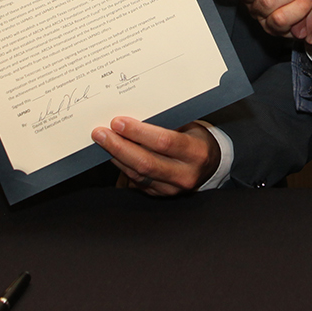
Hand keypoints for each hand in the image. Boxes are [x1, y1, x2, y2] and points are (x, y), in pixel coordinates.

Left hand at [93, 118, 219, 195]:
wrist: (210, 164)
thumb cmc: (196, 139)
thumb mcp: (190, 127)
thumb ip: (166, 124)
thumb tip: (134, 116)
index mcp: (196, 152)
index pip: (164, 142)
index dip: (138, 132)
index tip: (118, 122)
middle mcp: (185, 174)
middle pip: (146, 162)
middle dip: (119, 146)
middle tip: (101, 133)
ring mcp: (172, 188)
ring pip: (138, 174)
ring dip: (117, 157)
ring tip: (103, 141)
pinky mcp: (161, 195)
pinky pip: (136, 181)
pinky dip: (122, 166)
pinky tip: (113, 154)